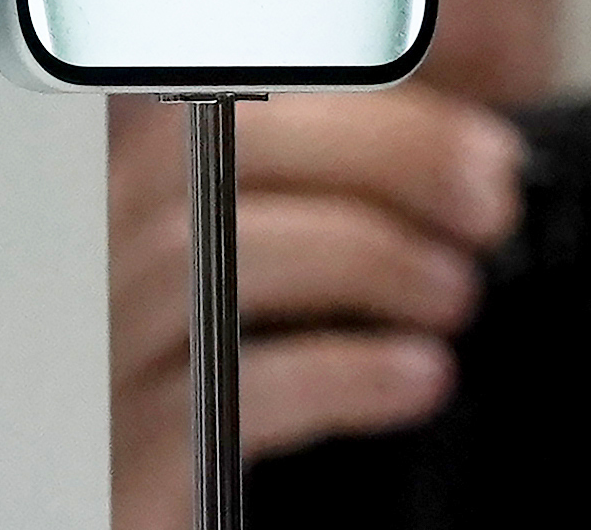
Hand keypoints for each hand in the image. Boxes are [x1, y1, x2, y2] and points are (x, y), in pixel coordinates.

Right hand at [108, 91, 526, 529]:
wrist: (153, 525)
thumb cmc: (218, 405)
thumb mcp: (277, 289)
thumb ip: (340, 209)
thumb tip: (471, 171)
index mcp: (146, 197)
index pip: (250, 103)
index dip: (377, 116)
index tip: (488, 155)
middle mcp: (103, 254)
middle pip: (219, 149)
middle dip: (378, 158)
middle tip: (488, 208)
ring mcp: (102, 350)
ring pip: (202, 251)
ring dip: (358, 255)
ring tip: (456, 293)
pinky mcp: (124, 453)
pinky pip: (223, 389)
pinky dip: (337, 369)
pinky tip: (417, 377)